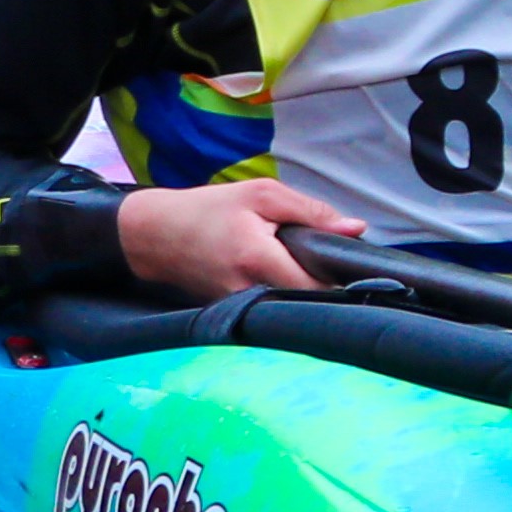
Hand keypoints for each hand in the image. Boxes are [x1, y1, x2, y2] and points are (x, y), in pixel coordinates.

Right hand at [118, 177, 364, 299]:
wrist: (155, 235)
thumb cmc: (210, 209)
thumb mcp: (261, 195)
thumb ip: (311, 212)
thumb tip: (356, 229)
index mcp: (259, 259)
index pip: (317, 287)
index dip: (339, 278)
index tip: (349, 265)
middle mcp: (248, 293)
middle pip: (306, 302)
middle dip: (323, 286)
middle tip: (329, 265)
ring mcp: (238, 310)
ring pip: (289, 308)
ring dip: (302, 292)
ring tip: (304, 269)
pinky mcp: (232, 316)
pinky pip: (270, 310)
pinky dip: (281, 295)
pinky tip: (280, 278)